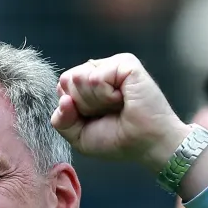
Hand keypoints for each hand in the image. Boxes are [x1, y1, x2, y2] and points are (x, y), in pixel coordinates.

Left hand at [50, 53, 189, 172]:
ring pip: (79, 78)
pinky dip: (106, 95)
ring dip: (95, 101)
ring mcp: (112, 65)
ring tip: (117, 106)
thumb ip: (61, 120)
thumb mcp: (79, 136)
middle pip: (67, 80)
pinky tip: (123, 99)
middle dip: (83, 105)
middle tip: (107, 112)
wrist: (146, 144)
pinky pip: (96, 77)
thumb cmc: (118, 139)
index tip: (94, 118)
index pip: (62, 87)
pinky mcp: (125, 63)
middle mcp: (99, 71)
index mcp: (87, 85)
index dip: (72, 109)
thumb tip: (64, 99)